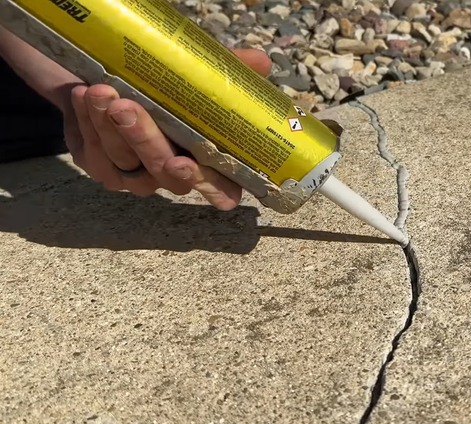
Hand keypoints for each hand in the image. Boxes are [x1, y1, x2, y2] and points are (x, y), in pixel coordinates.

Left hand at [66, 48, 271, 209]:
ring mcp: (136, 177)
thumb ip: (226, 76)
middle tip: (128, 109)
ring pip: (124, 160)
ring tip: (101, 92)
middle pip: (164, 174)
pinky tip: (85, 97)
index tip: (188, 163)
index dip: (212, 188)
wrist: (113, 83)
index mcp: (208, 164)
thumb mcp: (199, 78)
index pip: (221, 189)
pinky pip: (94, 152)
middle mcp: (174, 177)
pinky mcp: (101, 168)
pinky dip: (88, 121)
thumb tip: (261, 62)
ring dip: (109, 126)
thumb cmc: (166, 88)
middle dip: (145, 140)